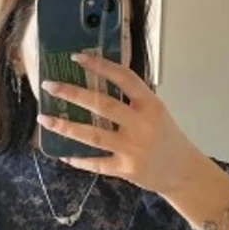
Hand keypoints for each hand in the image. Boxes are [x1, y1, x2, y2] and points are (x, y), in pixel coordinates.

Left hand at [38, 52, 201, 194]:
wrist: (184, 172)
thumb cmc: (167, 137)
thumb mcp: (156, 111)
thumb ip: (133, 99)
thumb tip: (97, 80)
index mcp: (151, 105)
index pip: (124, 78)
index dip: (100, 66)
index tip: (77, 57)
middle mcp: (142, 125)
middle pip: (102, 105)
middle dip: (72, 94)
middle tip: (49, 86)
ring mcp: (133, 148)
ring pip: (93, 135)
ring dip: (65, 127)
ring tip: (44, 119)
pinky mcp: (126, 169)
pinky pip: (97, 163)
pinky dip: (79, 160)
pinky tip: (63, 154)